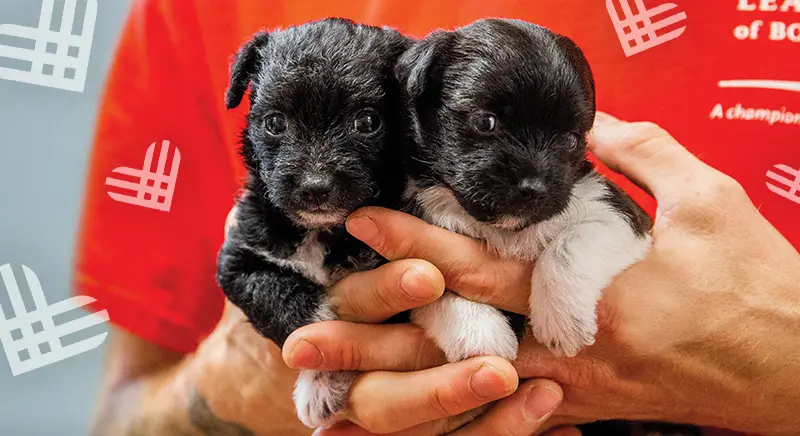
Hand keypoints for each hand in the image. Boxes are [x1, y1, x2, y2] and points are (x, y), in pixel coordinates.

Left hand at [285, 112, 799, 434]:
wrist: (797, 372)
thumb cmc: (759, 289)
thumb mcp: (709, 203)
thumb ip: (642, 156)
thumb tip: (592, 126)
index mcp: (586, 300)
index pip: (478, 267)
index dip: (415, 242)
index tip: (361, 223)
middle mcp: (565, 356)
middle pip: (450, 347)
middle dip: (372, 340)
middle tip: (303, 333)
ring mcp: (574, 396)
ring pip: (466, 395)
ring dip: (398, 392)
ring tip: (334, 395)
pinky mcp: (588, 414)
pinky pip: (509, 422)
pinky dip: (456, 423)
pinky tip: (411, 424)